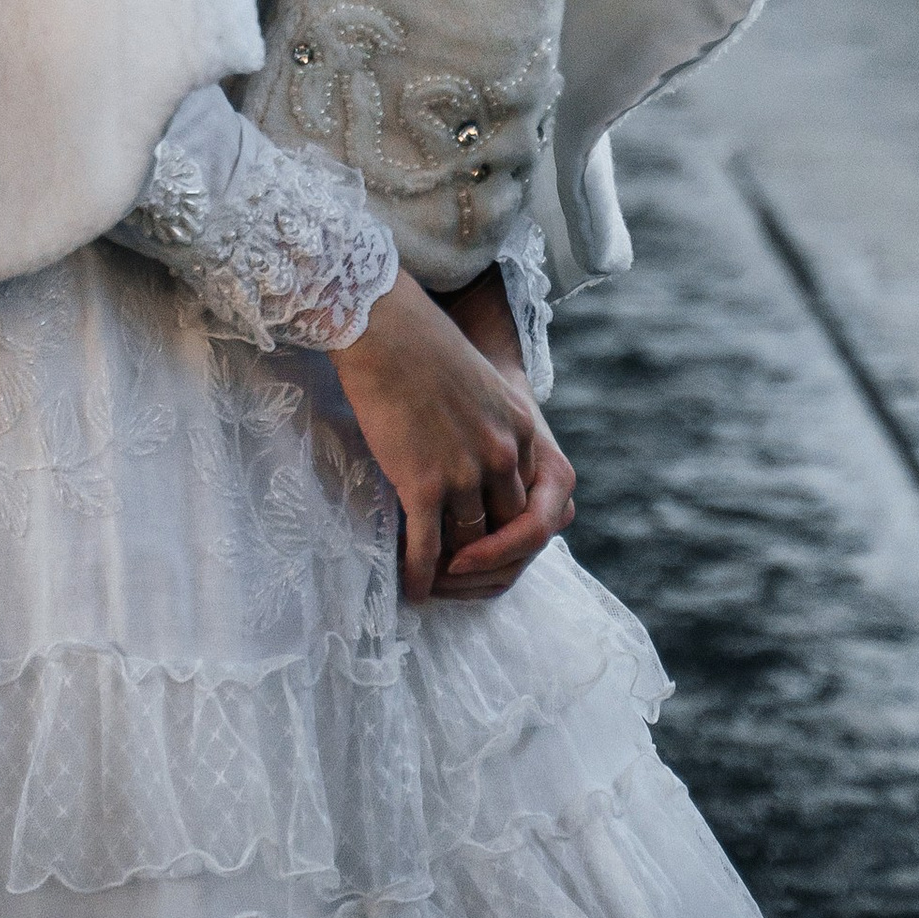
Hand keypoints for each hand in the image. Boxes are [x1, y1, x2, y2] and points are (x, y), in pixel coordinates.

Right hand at [333, 271, 574, 602]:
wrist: (386, 330)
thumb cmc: (425, 349)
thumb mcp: (485, 388)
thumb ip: (496, 430)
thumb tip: (487, 473)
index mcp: (522, 429)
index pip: (531, 501)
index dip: (513, 531)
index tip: (491, 542)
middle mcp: (502, 455)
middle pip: (506, 528)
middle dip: (486, 554)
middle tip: (462, 571)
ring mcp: (465, 472)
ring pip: (468, 543)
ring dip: (450, 568)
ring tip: (434, 581)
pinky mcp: (424, 484)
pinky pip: (427, 549)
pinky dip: (420, 575)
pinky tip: (411, 587)